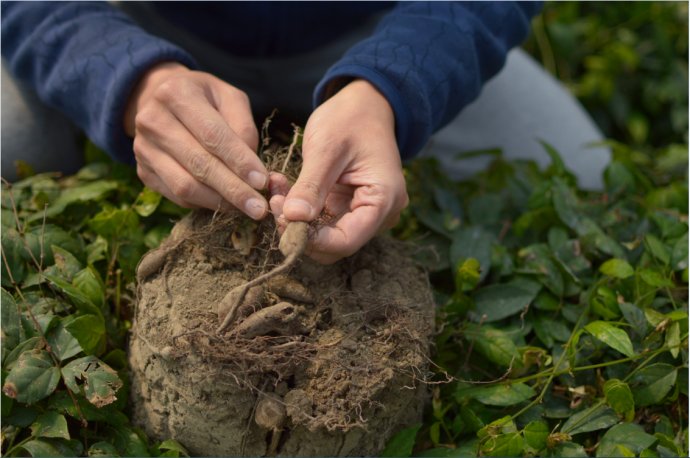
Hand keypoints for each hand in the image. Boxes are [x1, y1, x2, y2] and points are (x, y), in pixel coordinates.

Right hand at [124, 62, 268, 218]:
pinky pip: (177, 196)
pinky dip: (204, 204)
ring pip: (185, 186)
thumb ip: (244, 126)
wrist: (161, 101)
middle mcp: (152, 120)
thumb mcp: (229, 98)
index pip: (212, 135)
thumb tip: (252, 169)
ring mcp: (143, 148)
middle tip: (258, 208)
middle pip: (199, 164)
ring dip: (219, 202)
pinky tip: (225, 203)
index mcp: (176, 93)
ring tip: (246, 207)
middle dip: (233, 189)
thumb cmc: (204, 99)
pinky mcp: (143, 172)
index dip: (239, 161)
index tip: (262, 181)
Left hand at [269, 79, 408, 263]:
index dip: (313, 240)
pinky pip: (322, 220)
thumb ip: (311, 185)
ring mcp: (364, 212)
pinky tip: (283, 188)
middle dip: (302, 230)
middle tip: (275, 203)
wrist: (364, 104)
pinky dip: (301, 209)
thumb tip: (292, 218)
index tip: (283, 221)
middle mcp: (379, 213)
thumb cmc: (351, 119)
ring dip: (297, 220)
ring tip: (277, 191)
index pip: (347, 241)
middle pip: (336, 244)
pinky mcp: (348, 207)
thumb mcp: (327, 148)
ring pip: (325, 235)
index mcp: (384, 199)